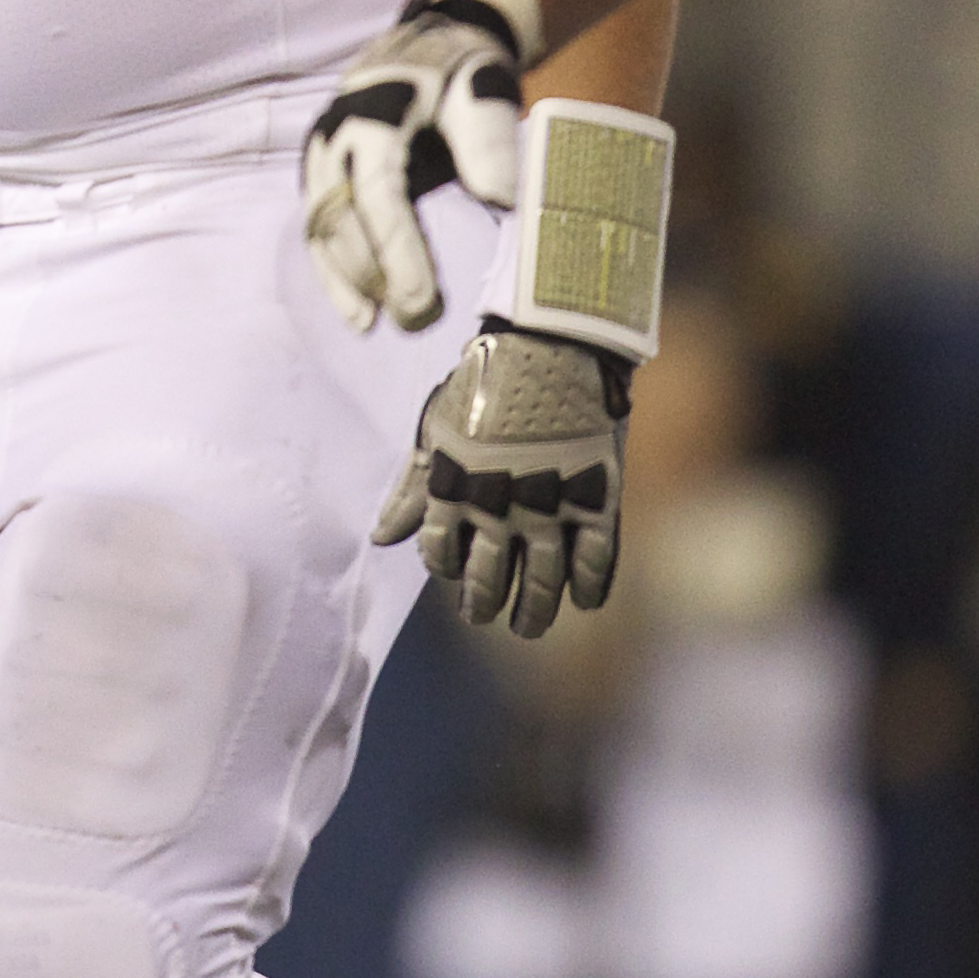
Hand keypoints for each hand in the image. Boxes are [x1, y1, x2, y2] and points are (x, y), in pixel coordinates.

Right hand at [301, 0, 539, 332]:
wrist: (429, 39)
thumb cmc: (462, 69)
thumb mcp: (483, 88)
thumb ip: (488, 139)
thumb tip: (503, 201)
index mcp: (373, 113)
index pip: (379, 194)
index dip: (396, 250)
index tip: (420, 298)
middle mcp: (334, 134)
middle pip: (341, 217)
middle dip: (373, 273)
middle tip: (416, 319)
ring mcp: (321, 153)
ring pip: (320, 227)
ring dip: (344, 278)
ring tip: (378, 323)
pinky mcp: (321, 172)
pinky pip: (317, 227)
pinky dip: (332, 271)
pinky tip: (358, 310)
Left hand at [374, 321, 629, 636]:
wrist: (549, 349)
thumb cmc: (482, 388)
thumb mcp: (434, 434)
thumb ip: (411, 490)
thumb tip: (381, 539)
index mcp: (453, 490)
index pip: (442, 553)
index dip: (446, 570)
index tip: (454, 577)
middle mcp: (498, 507)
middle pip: (489, 577)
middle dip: (483, 603)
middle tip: (483, 618)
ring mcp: (551, 507)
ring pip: (541, 581)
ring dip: (533, 611)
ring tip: (526, 628)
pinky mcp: (597, 500)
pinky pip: (596, 560)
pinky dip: (590, 587)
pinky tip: (585, 602)